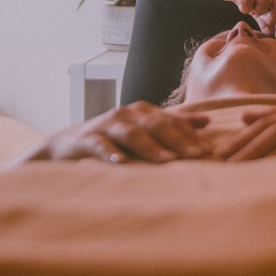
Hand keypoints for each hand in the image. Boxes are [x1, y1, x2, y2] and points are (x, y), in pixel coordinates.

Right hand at [35, 102, 209, 163]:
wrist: (67, 144)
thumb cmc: (112, 140)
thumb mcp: (143, 131)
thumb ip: (172, 125)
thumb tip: (205, 122)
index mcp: (143, 111)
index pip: (171, 120)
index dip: (190, 134)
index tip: (208, 152)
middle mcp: (126, 114)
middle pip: (155, 125)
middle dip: (177, 141)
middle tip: (195, 157)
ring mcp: (105, 125)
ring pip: (131, 133)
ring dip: (150, 147)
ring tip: (167, 162)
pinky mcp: (86, 139)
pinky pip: (100, 145)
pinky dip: (111, 153)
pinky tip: (121, 164)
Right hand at [212, 0, 275, 40]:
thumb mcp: (257, 3)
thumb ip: (266, 18)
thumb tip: (274, 37)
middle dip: (274, 19)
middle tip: (264, 22)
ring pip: (266, 1)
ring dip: (260, 12)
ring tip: (252, 11)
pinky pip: (247, 1)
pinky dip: (246, 8)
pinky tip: (242, 7)